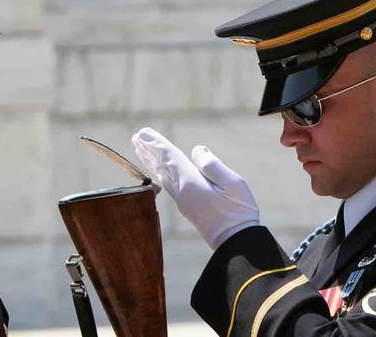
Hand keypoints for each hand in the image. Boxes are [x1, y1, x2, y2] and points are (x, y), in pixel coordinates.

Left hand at [132, 127, 259, 249]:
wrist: (236, 242)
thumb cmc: (239, 211)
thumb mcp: (233, 183)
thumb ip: (212, 165)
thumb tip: (197, 151)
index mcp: (190, 183)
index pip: (170, 157)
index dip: (157, 144)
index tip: (144, 133)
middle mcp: (182, 192)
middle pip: (161, 166)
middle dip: (149, 151)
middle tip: (136, 137)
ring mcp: (183, 201)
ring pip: (162, 176)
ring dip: (152, 161)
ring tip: (142, 150)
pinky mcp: (188, 207)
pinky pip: (168, 184)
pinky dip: (160, 173)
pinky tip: (159, 172)